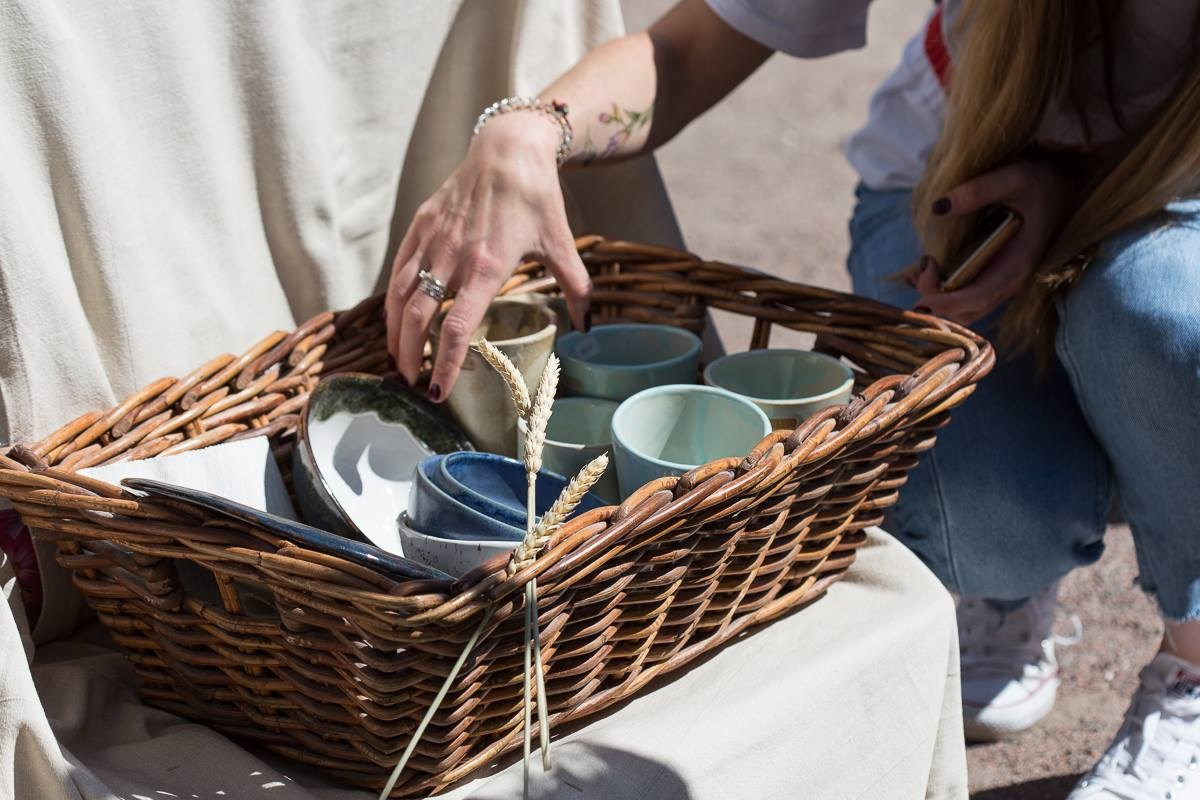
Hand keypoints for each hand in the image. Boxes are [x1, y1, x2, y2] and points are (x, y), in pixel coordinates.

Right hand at [385, 113, 591, 400]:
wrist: (508, 147)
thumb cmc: (537, 196)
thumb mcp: (561, 243)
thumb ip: (576, 288)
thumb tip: (589, 325)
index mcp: (487, 265)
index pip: (457, 326)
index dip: (445, 362)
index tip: (439, 390)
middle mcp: (453, 255)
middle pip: (418, 317)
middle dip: (412, 356)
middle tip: (413, 383)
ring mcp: (432, 238)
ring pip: (399, 295)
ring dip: (394, 333)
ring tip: (399, 359)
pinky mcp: (421, 224)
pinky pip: (398, 269)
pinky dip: (390, 299)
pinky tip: (393, 319)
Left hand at [915, 161, 1071, 324]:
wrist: (1062, 189)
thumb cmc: (1039, 183)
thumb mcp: (1013, 177)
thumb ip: (978, 190)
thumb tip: (938, 206)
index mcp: (1017, 263)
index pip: (978, 297)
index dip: (946, 302)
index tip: (921, 290)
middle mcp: (1010, 282)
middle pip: (967, 312)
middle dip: (936, 300)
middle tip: (924, 263)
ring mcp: (1001, 283)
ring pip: (964, 311)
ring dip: (937, 298)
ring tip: (923, 265)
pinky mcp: (993, 278)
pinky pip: (964, 298)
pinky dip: (941, 292)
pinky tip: (927, 268)